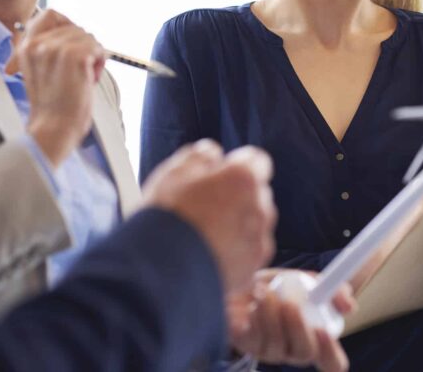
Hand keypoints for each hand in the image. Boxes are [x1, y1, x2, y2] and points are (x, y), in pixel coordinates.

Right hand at [15, 9, 105, 167]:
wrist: (54, 128)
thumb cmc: (51, 106)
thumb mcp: (38, 71)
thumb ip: (46, 49)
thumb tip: (69, 31)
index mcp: (26, 46)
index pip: (50, 14)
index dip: (66, 25)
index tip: (72, 45)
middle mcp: (39, 44)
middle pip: (74, 27)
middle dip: (83, 47)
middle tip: (80, 71)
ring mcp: (57, 49)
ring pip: (88, 37)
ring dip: (92, 56)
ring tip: (83, 77)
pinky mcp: (75, 57)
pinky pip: (98, 48)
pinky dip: (100, 62)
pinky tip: (90, 79)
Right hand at [141, 141, 276, 294]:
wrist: (163, 270)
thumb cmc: (167, 216)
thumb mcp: (174, 171)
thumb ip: (200, 155)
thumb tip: (213, 152)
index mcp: (242, 177)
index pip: (257, 160)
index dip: (238, 164)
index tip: (221, 172)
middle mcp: (259, 207)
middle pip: (256, 194)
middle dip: (237, 196)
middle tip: (205, 205)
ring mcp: (259, 240)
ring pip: (255, 224)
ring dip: (238, 224)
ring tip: (204, 234)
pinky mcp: (252, 268)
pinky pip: (249, 253)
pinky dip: (235, 252)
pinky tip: (209, 254)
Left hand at [228, 269, 353, 370]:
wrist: (239, 279)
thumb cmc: (277, 286)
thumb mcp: (305, 281)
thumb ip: (330, 289)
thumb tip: (349, 306)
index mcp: (314, 339)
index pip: (332, 362)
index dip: (332, 352)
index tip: (324, 331)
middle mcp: (293, 350)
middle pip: (305, 353)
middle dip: (299, 327)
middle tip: (290, 303)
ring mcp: (269, 351)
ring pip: (277, 344)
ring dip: (272, 313)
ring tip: (263, 291)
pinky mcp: (247, 345)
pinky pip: (255, 338)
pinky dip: (256, 315)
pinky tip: (253, 300)